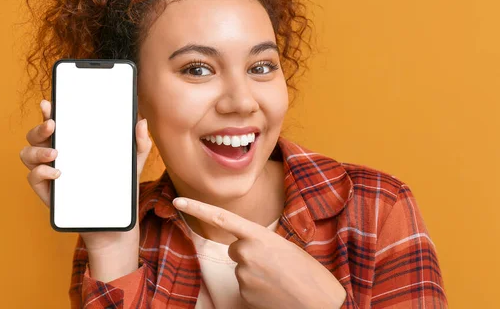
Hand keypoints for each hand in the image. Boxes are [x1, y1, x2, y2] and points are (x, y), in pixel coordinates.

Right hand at [19, 99, 152, 255]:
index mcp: (73, 141)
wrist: (113, 221)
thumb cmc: (119, 186)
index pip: (56, 121)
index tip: (49, 102)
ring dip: (37, 150)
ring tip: (56, 153)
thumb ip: (139, 143)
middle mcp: (56, 153)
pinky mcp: (46, 190)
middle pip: (36, 134)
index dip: (48, 110)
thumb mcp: (132, 163)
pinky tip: (57, 172)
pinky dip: (41, 172)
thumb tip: (142, 121)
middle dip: (40, 127)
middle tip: (53, 125)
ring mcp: (48, 171)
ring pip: (27, 153)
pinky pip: (33, 177)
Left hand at [172, 197, 346, 308]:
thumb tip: (243, 249)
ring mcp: (244, 276)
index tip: (178, 201)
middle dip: (248, 254)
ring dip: (255, 273)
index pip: (221, 218)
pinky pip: (245, 289)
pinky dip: (256, 290)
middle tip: (273, 264)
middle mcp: (247, 253)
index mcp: (258, 236)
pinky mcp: (244, 296)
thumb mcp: (284, 246)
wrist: (321, 302)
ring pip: (241, 270)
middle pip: (235, 249)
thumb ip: (260, 242)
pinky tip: (274, 291)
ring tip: (278, 279)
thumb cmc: (308, 272)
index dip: (197, 208)